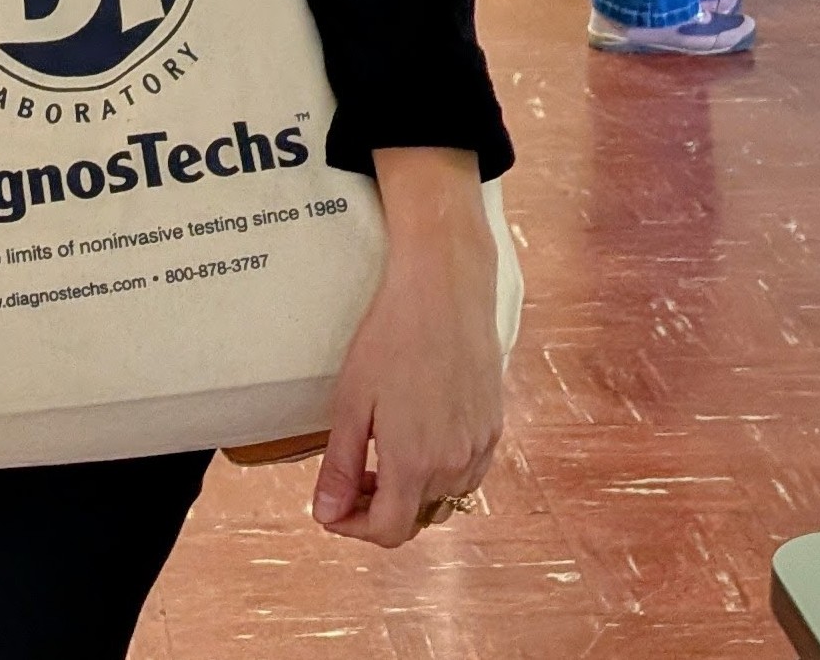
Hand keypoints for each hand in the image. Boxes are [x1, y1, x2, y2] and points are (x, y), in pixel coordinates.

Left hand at [312, 148, 502, 548]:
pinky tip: (418, 437)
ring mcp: (479, 447)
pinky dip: (440, 472)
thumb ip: (340, 466)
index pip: (388, 530)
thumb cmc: (392, 336)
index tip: (333, 507)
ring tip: (381, 455)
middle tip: (351, 479)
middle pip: (415, 519)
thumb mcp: (353, 401)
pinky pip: (467, 473)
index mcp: (415, 463)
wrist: (444, 289)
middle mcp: (455, 465)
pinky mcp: (493, 427)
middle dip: (378, 509)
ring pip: (443, 499)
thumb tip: (325, 514)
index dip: (354, 527)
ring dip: (410, 492)